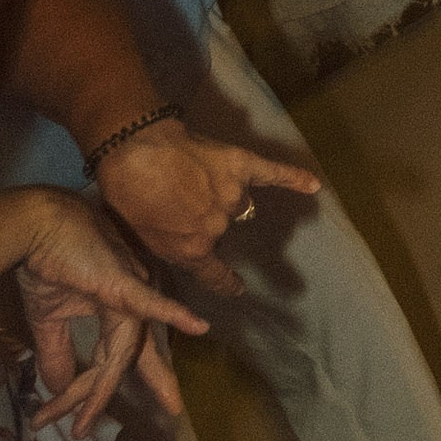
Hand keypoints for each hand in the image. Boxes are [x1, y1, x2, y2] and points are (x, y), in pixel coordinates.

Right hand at [1, 187, 207, 440]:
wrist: (37, 225)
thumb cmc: (48, 262)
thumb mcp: (48, 317)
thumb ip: (56, 353)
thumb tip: (56, 389)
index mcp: (118, 307)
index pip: (117, 354)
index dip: (101, 388)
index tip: (85, 421)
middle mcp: (132, 300)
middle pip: (137, 352)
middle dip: (156, 380)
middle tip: (173, 409)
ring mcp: (130, 290)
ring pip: (122, 351)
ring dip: (95, 390)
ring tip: (83, 421)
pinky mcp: (122, 282)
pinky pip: (149, 303)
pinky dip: (172, 314)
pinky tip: (198, 325)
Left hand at [93, 126, 321, 298]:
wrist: (135, 151)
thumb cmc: (127, 195)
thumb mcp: (142, 235)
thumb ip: (173, 244)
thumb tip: (192, 242)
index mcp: (193, 250)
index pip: (215, 275)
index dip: (227, 283)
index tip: (238, 289)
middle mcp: (218, 227)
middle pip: (223, 228)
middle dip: (206, 219)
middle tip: (181, 201)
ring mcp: (233, 195)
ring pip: (238, 202)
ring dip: (224, 196)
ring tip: (194, 178)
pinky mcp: (241, 166)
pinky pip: (273, 175)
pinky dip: (294, 179)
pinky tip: (313, 185)